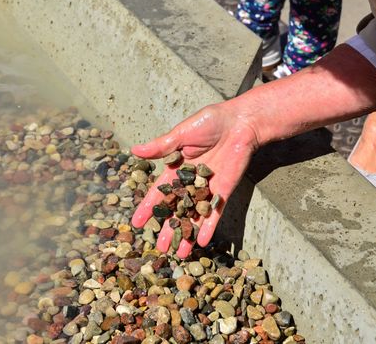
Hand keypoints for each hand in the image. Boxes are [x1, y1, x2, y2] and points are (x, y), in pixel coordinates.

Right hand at [131, 102, 258, 257]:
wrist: (241, 122)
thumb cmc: (210, 122)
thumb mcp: (182, 133)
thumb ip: (162, 146)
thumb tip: (135, 149)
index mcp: (176, 168)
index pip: (159, 192)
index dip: (148, 207)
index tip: (137, 223)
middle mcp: (189, 182)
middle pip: (176, 209)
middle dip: (168, 228)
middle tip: (159, 247)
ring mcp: (206, 188)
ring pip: (194, 215)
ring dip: (187, 234)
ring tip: (179, 253)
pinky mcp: (223, 191)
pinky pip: (215, 212)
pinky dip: (209, 227)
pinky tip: (203, 242)